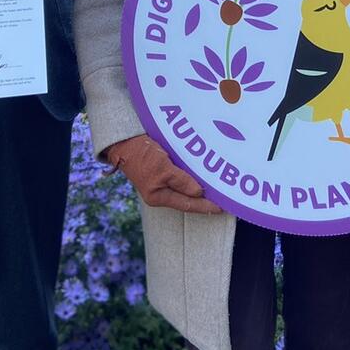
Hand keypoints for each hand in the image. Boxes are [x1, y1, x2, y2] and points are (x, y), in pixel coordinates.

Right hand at [105, 133, 221, 214]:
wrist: (125, 141)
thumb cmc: (141, 154)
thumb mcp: (162, 167)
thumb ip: (180, 180)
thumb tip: (198, 193)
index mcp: (159, 196)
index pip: (187, 204)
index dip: (205, 207)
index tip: (222, 208)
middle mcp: (161, 192)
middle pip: (187, 199)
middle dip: (205, 199)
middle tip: (224, 199)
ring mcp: (162, 182)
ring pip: (186, 188)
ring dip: (201, 188)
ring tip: (218, 189)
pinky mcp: (163, 171)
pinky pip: (182, 177)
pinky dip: (193, 177)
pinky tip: (204, 174)